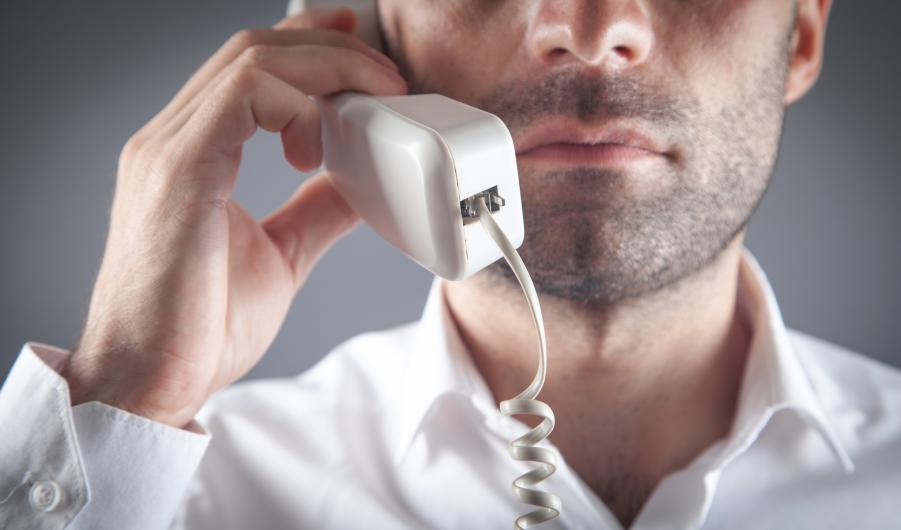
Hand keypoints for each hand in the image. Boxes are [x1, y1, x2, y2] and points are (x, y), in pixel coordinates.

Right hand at [62, 8, 406, 427]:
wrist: (151, 383)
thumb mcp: (280, 254)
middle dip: (330, 48)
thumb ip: (315, 211)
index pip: (249, 69)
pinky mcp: (179, 171)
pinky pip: (245, 95)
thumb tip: (360, 183)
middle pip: (254, 49)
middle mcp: (172, 139)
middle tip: (384, 76)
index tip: (364, 62)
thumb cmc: (200, 328)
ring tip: (367, 106)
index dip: (311, 48)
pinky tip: (318, 147)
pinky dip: (297, 103)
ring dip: (325, 69)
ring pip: (252, 60)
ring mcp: (169, 151)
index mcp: (192, 153)